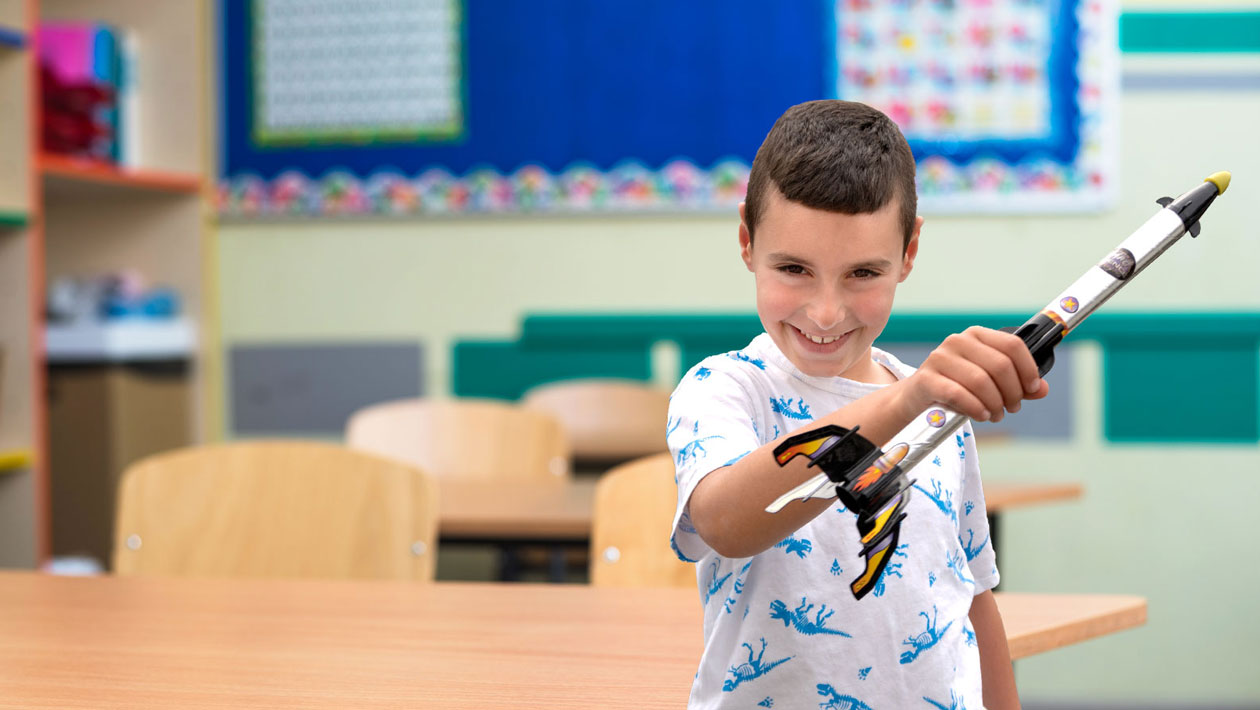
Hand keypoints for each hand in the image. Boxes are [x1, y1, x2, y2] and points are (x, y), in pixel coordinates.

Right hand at [898, 326, 1048, 422]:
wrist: (916, 399)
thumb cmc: (955, 386)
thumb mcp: (988, 382)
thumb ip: (1016, 384)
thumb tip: (1043, 389)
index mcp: (976, 335)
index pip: (1012, 345)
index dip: (1028, 369)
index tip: (1032, 388)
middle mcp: (957, 341)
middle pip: (1000, 365)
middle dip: (1013, 392)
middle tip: (1012, 407)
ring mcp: (940, 358)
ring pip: (981, 381)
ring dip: (995, 404)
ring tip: (996, 414)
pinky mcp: (927, 378)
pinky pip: (959, 394)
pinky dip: (976, 408)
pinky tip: (981, 415)